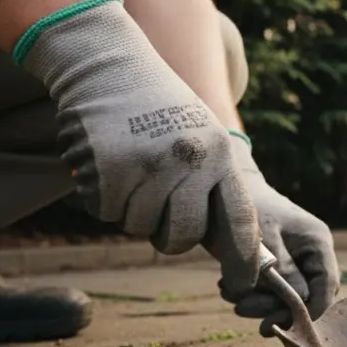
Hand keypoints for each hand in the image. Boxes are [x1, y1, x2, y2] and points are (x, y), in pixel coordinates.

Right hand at [19, 0, 261, 295]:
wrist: (108, 64)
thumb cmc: (160, 109)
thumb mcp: (202, 136)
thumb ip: (215, 184)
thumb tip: (241, 248)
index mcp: (218, 155)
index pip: (240, 222)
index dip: (244, 260)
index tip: (245, 283)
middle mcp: (187, 162)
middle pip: (183, 237)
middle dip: (170, 236)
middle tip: (158, 209)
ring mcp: (146, 167)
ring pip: (139, 227)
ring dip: (131, 211)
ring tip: (131, 169)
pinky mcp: (106, 170)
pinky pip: (104, 213)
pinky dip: (101, 198)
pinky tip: (106, 163)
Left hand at [221, 134, 339, 326]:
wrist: (217, 190)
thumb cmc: (243, 208)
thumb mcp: (261, 239)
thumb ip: (282, 271)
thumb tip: (297, 304)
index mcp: (317, 242)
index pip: (327, 286)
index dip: (311, 311)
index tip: (284, 327)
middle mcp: (311, 253)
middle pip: (307, 296)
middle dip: (275, 309)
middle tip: (242, 310)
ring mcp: (293, 260)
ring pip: (286, 298)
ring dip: (258, 304)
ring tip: (228, 292)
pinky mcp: (274, 266)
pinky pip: (270, 292)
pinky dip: (250, 295)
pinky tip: (228, 287)